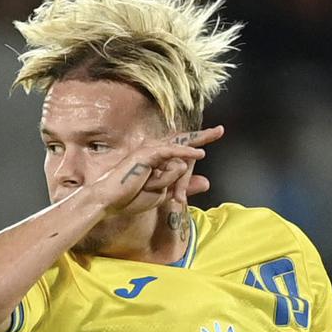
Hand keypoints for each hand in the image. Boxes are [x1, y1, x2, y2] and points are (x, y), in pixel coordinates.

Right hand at [94, 126, 222, 214]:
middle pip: (183, 143)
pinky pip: (172, 152)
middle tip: (221, 130)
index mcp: (157, 158)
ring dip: (169, 179)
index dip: (199, 138)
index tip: (217, 132)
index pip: (181, 146)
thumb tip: (206, 182)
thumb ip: (183, 186)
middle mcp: (154, 150)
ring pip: (176, 160)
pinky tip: (199, 154)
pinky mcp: (147, 153)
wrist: (110, 201)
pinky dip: (185, 153)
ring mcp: (150, 149)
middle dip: (203, 136)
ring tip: (149, 187)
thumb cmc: (131, 198)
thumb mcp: (164, 193)